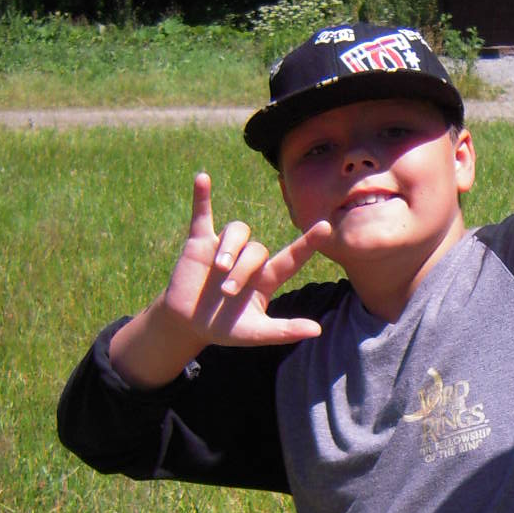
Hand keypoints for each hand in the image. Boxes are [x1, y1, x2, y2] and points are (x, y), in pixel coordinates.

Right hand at [109, 173, 332, 386]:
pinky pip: (203, 215)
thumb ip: (284, 331)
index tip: (325, 226)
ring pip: (238, 231)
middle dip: (242, 270)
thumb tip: (318, 330)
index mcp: (266, 278)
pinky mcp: (200, 243)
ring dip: (230, 247)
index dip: (308, 242)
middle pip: (257, 249)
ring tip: (218, 268)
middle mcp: (250, 259)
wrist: (188, 323)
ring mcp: (225, 248)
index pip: (292, 257)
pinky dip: (202, 197)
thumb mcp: (255, 333)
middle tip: (227, 292)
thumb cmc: (225, 329)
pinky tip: (202, 178)